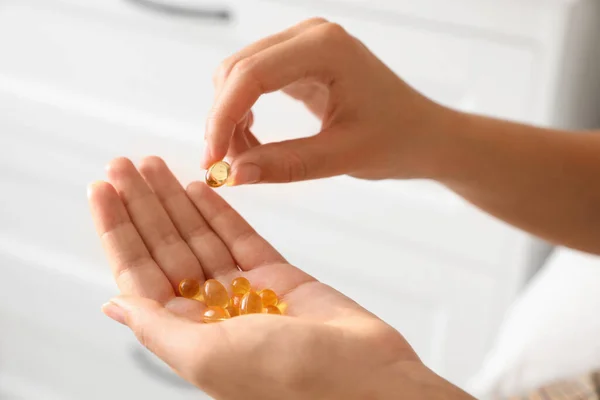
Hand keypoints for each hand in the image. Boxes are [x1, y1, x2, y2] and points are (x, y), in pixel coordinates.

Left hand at [88, 156, 471, 399]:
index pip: (138, 272)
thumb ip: (156, 326)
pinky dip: (219, 211)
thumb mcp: (206, 356)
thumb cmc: (287, 380)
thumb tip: (112, 306)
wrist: (364, 377)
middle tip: (124, 164)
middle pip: (166, 246)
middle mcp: (211, 310)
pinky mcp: (278, 273)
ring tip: (153, 165)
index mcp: (186, 333)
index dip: (118, 229)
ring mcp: (245, 289)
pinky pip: (240, 236)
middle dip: (143, 204)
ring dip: (176, 199)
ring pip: (201, 235)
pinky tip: (199, 187)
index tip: (102, 190)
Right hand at [202, 18, 451, 184]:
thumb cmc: (397, 140)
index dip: (222, 118)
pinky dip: (244, 113)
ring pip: (240, 75)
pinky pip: (255, 81)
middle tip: (223, 167)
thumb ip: (285, 165)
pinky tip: (254, 142)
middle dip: (222, 119)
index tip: (212, 160)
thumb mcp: (341, 157)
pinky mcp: (300, 61)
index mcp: (326, 48)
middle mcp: (310, 35)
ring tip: (245, 159)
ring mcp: (304, 45)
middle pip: (238, 70)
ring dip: (231, 117)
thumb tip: (233, 175)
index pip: (251, 75)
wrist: (423, 134)